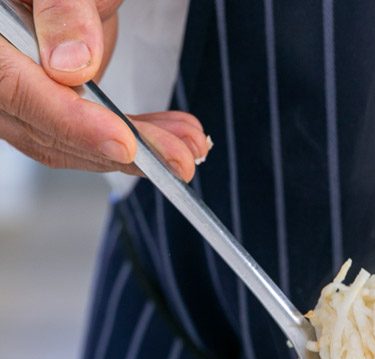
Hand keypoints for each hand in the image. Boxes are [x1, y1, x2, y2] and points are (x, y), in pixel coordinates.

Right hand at [1, 0, 207, 178]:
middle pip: (43, 129)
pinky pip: (81, 134)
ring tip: (187, 148)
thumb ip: (61, 5)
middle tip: (178, 158)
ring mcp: (19, 89)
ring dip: (135, 153)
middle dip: (119, 149)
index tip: (123, 142)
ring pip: (66, 143)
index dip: (70, 121)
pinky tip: (170, 138)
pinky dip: (129, 140)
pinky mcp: (45, 102)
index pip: (13, 87)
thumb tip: (74, 63)